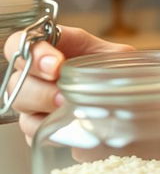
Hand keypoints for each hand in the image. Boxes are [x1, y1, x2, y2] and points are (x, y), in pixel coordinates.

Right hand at [3, 26, 133, 143]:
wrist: (128, 102)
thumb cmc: (118, 73)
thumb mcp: (119, 57)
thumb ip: (113, 55)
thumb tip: (113, 66)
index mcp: (55, 48)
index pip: (23, 42)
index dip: (33, 53)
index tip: (56, 66)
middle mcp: (39, 74)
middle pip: (17, 79)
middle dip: (38, 88)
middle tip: (63, 96)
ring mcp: (36, 101)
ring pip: (19, 105)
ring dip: (42, 109)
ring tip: (68, 110)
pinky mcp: (40, 126)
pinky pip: (32, 131)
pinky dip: (49, 131)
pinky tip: (70, 130)